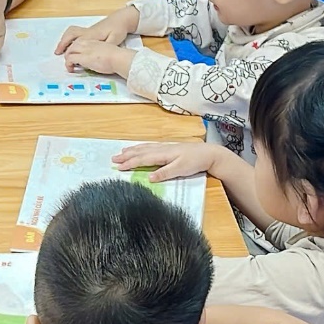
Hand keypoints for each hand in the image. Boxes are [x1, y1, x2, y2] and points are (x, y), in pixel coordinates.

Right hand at [54, 5, 137, 54]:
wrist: (121, 19)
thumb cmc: (118, 29)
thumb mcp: (115, 40)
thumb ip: (105, 46)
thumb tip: (97, 52)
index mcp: (91, 35)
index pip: (76, 43)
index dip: (70, 52)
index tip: (68, 61)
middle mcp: (87, 32)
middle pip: (70, 35)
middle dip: (62, 44)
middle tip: (57, 53)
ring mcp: (87, 30)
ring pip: (71, 33)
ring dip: (64, 40)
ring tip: (60, 49)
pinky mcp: (89, 30)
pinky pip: (74, 33)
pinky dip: (68, 38)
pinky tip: (69, 44)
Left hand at [61, 37, 133, 77]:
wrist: (119, 57)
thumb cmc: (117, 56)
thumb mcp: (107, 49)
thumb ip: (100, 51)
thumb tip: (97, 58)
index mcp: (94, 41)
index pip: (79, 42)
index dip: (75, 48)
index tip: (76, 55)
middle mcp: (87, 44)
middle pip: (72, 45)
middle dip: (69, 53)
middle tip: (70, 61)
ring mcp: (84, 50)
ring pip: (69, 51)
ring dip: (67, 59)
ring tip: (70, 66)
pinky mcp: (83, 58)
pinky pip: (69, 59)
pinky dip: (68, 64)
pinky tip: (71, 69)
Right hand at [112, 140, 227, 181]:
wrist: (210, 154)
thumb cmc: (195, 162)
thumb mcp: (181, 169)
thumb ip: (164, 173)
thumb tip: (148, 177)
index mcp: (163, 154)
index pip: (142, 159)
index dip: (129, 163)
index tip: (118, 167)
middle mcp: (162, 149)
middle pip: (141, 151)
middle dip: (127, 155)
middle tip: (113, 159)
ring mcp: (165, 147)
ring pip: (144, 148)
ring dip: (132, 150)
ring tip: (122, 152)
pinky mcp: (169, 148)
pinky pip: (150, 146)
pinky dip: (142, 147)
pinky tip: (140, 148)